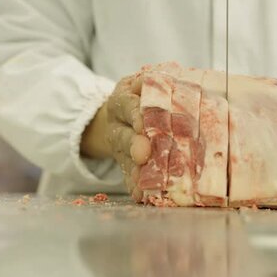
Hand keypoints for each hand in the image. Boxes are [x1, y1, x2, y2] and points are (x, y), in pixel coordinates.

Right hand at [81, 74, 150, 193]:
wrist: (123, 114)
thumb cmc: (143, 95)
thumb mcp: (145, 82)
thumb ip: (154, 82)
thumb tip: (160, 81)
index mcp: (122, 100)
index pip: (128, 105)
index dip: (135, 114)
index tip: (143, 124)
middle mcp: (117, 125)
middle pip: (123, 136)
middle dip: (134, 145)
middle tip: (143, 153)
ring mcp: (119, 146)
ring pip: (125, 159)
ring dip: (135, 170)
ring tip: (144, 182)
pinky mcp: (124, 164)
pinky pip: (127, 176)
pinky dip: (134, 186)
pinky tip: (141, 195)